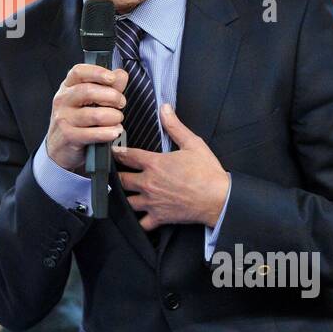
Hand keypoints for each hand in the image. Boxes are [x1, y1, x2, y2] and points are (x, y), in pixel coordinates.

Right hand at [45, 64, 129, 173]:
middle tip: (121, 103)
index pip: (79, 72)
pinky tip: (114, 132)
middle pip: (88, 91)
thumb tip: (120, 75)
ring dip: (113, 117)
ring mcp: (64, 118)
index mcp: (68, 87)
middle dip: (112, 96)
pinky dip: (108, 133)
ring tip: (117, 120)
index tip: (112, 78)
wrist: (60, 148)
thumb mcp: (90, 102)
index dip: (97, 72)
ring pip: (94, 114)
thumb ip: (108, 87)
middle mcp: (63, 100)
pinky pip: (93, 133)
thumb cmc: (77, 122)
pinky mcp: (69, 136)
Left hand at [112, 104, 229, 231]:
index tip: (112, 151)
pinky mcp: (159, 217)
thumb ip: (175, 126)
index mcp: (154, 163)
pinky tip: (138, 216)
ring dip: (124, 196)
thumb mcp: (193, 144)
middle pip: (121, 179)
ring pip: (126, 201)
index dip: (117, 152)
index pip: (126, 155)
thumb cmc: (207, 172)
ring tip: (123, 193)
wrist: (219, 198)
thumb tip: (164, 108)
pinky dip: (138, 220)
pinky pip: (141, 223)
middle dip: (116, 175)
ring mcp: (152, 202)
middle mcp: (148, 183)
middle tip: (113, 172)